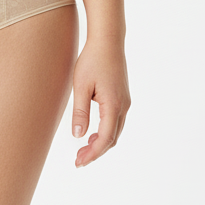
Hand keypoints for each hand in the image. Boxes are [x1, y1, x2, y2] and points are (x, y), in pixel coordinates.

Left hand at [71, 37, 130, 167]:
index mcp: (113, 105)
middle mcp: (123, 106)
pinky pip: (116, 122)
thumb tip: (78, 135)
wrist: (108, 41)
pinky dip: (105, 132)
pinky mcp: (123, 97)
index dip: (92, 154)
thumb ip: (80, 112)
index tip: (79, 162)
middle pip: (112, 139)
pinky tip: (92, 133)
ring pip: (115, 131)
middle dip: (96, 152)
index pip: (105, 139)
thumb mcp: (81, 86)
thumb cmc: (92, 60)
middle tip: (78, 160)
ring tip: (83, 149)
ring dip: (101, 143)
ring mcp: (125, 102)